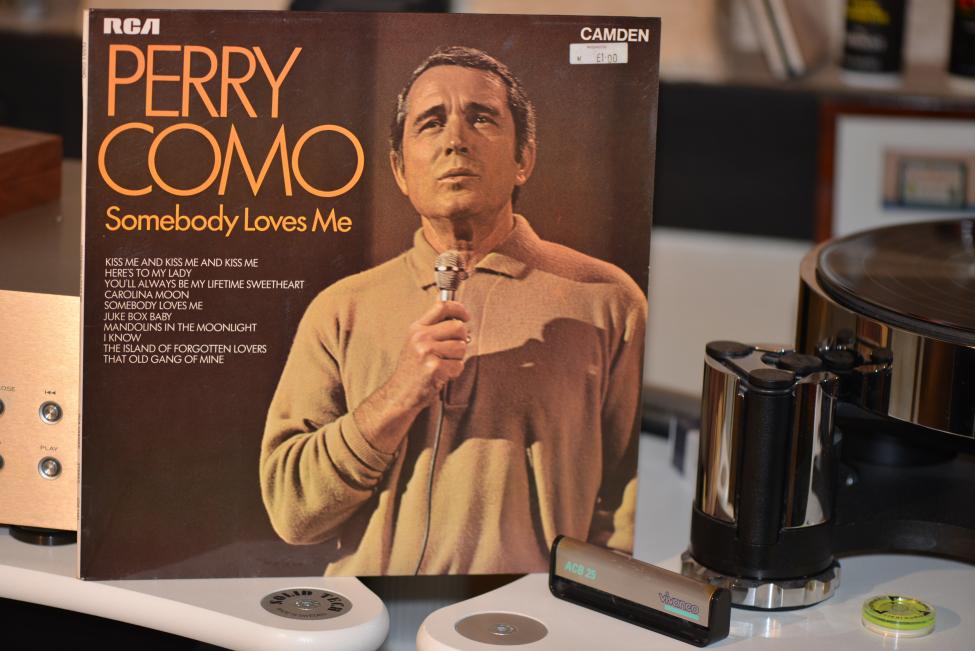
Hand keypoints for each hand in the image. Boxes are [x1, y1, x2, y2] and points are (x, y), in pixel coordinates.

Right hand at [353, 300, 469, 452]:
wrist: (400, 393)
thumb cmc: (412, 369)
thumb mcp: (416, 342)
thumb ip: (433, 328)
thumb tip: (458, 318)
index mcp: (417, 328)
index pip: (442, 307)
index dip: (459, 309)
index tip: (466, 316)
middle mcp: (420, 337)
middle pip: (458, 327)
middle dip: (461, 339)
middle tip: (452, 350)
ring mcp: (427, 352)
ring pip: (461, 347)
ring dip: (457, 358)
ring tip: (443, 364)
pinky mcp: (434, 368)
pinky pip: (458, 365)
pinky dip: (454, 372)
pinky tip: (442, 375)